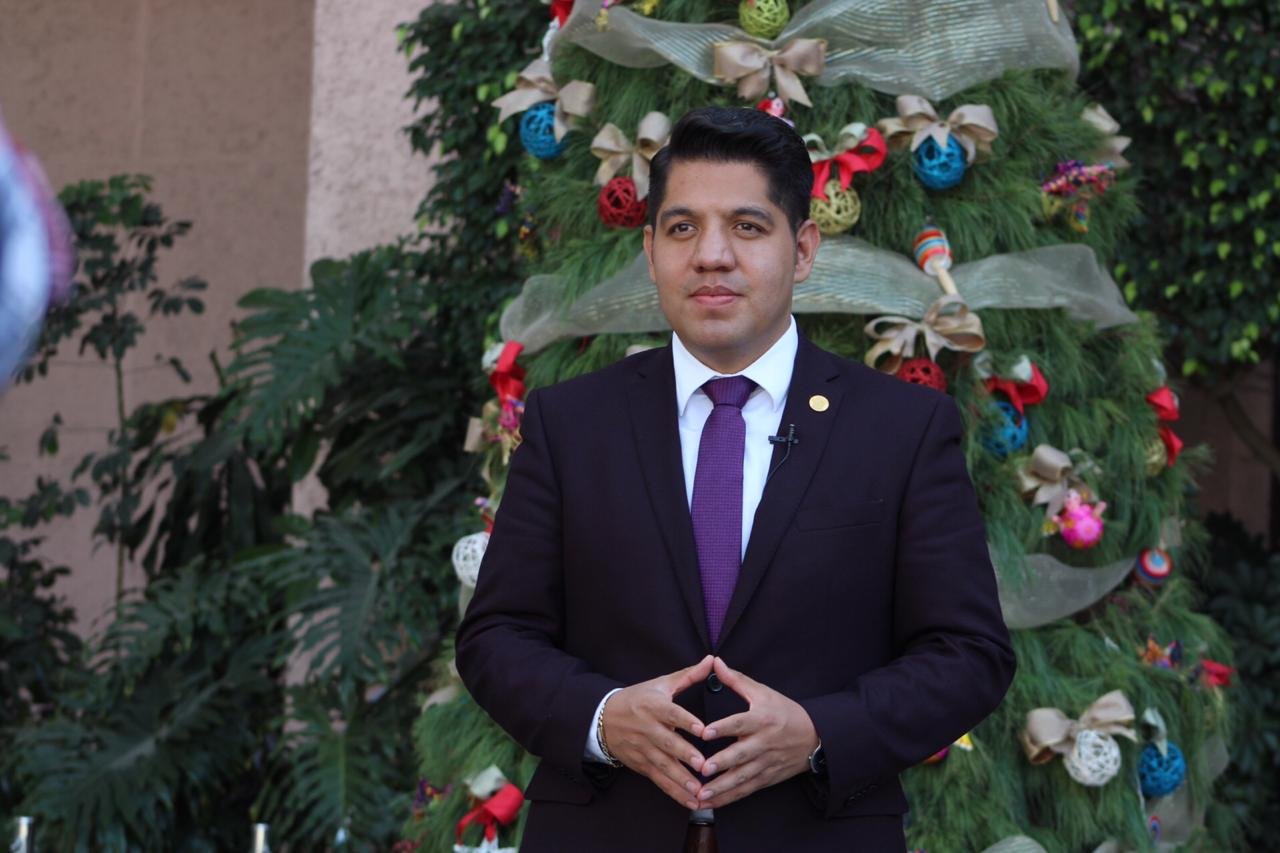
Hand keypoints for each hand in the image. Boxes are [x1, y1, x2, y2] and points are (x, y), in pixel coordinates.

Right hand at [600, 655, 713, 808]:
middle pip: (667, 743)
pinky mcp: (641, 765)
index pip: (671, 713)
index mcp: (653, 706)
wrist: (604, 718)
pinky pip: (659, 780)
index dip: (685, 721)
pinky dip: (674, 791)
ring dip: (681, 779)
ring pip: (663, 765)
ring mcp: (643, 749)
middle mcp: (647, 728)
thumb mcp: (661, 684)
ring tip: (699, 790)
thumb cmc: (639, 698)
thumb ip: (688, 675)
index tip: (702, 729)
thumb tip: (712, 660)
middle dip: (684, 755)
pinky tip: (691, 800)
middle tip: (703, 765)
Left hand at [695, 657, 818, 807]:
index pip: (740, 723)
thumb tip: (715, 662)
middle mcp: (764, 743)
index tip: (704, 732)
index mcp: (762, 719)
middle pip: (741, 754)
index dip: (723, 728)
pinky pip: (745, 790)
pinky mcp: (766, 778)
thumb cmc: (784, 712)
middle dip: (722, 763)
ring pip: (742, 778)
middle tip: (702, 769)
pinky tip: (710, 803)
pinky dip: (728, 798)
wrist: (814, 737)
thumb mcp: (763, 693)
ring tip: (701, 794)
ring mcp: (765, 763)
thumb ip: (736, 680)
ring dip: (721, 787)